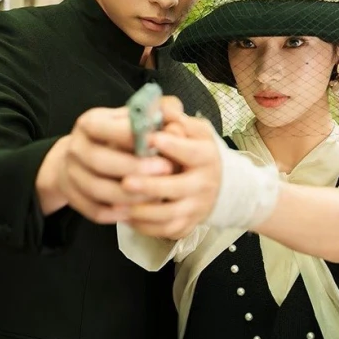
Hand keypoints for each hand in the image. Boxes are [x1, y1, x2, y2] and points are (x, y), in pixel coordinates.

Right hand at [36, 97, 185, 222]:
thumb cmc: (116, 136)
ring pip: (99, 190)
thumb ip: (154, 117)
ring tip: (158, 193)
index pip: (104, 128)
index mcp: (88, 124)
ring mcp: (71, 175)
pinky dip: (119, 213)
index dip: (130, 135)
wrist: (82, 159)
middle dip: (135, 167)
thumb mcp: (130, 120)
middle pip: (100, 161)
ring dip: (131, 194)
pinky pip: (97, 211)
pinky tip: (140, 209)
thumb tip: (176, 122)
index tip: (158, 141)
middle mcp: (75, 148)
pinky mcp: (74, 198)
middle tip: (167, 169)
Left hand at [120, 109, 221, 238]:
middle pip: (176, 187)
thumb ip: (178, 120)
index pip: (191, 152)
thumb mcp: (196, 131)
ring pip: (167, 214)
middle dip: (150, 185)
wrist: (221, 187)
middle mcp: (204, 184)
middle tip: (124, 181)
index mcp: (206, 156)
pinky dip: (143, 226)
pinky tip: (124, 217)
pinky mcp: (187, 225)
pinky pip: (163, 230)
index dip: (171, 146)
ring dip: (141, 211)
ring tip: (116, 204)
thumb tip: (159, 107)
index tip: (148, 139)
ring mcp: (196, 208)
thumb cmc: (199, 152)